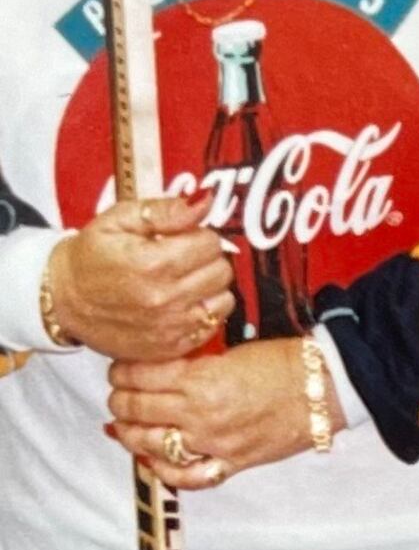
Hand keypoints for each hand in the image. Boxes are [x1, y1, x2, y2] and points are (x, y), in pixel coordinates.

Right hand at [48, 196, 233, 360]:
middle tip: (183, 259)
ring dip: (210, 288)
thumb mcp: (120, 219)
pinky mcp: (168, 348)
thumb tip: (204, 202)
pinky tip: (183, 304)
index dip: (198, 236)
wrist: (64, 299)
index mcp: (154, 263)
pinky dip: (204, 313)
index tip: (182, 238)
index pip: (211, 243)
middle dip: (207, 260)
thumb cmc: (92, 255)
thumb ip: (166, 210)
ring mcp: (168, 328)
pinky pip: (210, 327)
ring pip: (222, 300)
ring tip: (184, 281)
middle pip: (221, 271)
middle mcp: (164, 299)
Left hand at [107, 338, 345, 489]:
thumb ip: (197, 362)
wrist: (328, 386)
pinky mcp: (231, 462)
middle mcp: (201, 414)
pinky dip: (162, 471)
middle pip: (138, 409)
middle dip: (119, 397)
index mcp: (203, 379)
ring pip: (151, 444)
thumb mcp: (236, 348)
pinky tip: (150, 460)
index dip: (123, 369)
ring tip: (123, 422)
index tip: (120, 365)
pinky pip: (186, 476)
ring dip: (129, 432)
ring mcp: (214, 443)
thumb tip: (165, 367)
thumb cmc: (290, 361)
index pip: (142, 375)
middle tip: (117, 390)